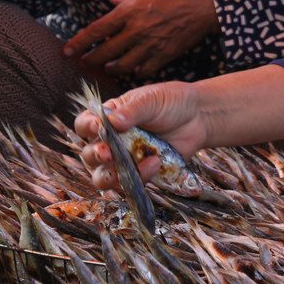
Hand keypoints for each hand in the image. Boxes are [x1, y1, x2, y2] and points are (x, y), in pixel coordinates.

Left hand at [65, 0, 219, 78]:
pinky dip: (136, 72)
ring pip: (122, 65)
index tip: (68, 51)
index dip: (79, 42)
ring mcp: (150, 45)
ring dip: (112, 68)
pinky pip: (144, 70)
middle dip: (91, 60)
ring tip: (108, 68)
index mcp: (129, 11)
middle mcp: (136, 30)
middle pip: (105, 52)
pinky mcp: (164, 55)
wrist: (206, 2)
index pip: (95, 31)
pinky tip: (134, 70)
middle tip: (85, 63)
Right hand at [75, 81, 208, 189]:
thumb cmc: (171, 102)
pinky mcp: (141, 173)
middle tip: (107, 153)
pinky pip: (131, 183)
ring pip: (103, 177)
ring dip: (109, 176)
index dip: (87, 127)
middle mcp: (111, 140)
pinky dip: (141, 176)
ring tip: (124, 167)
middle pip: (89, 155)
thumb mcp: (151, 100)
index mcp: (108, 118)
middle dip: (95, 156)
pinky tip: (155, 162)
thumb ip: (131, 110)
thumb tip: (112, 122)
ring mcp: (125, 159)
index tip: (97, 127)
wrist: (198, 117)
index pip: (85, 124)